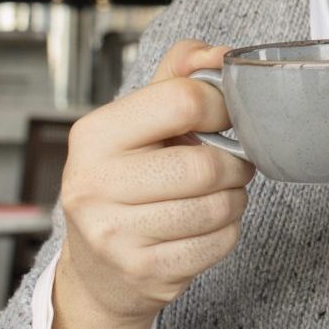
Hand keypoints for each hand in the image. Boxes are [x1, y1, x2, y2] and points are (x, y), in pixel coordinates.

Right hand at [50, 38, 250, 328]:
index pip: (181, 101)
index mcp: (94, 135)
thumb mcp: (136, 124)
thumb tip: (222, 56)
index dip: (220, 107)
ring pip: (217, 207)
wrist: (98, 270)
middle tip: (231, 163)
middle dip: (234, 163)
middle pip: (205, 165)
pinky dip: (227, 232)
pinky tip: (206, 225)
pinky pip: (219, 244)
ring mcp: (115, 235)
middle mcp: (95, 184)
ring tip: (218, 194)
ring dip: (234, 199)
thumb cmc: (125, 183)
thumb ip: (176, 79)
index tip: (222, 118)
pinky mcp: (143, 272)